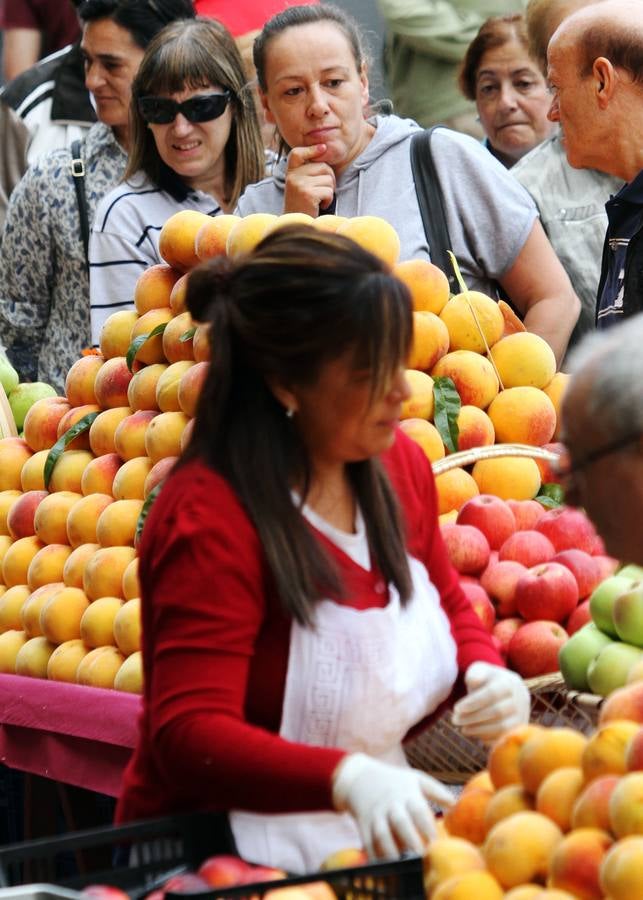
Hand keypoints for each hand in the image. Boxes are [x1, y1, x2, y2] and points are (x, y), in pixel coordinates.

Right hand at [284, 145, 335, 215]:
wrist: (296, 226)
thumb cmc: (302, 206)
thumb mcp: (301, 185)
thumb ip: (308, 171)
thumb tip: (324, 148)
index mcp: (290, 173)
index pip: (297, 153)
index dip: (311, 149)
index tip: (323, 148)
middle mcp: (292, 177)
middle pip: (323, 167)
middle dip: (329, 179)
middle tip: (322, 192)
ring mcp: (299, 184)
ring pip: (328, 179)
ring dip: (329, 192)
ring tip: (318, 200)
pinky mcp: (307, 194)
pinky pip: (329, 191)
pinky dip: (328, 200)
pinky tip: (319, 206)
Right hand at [332, 753, 452, 859]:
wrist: (360, 778)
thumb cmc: (395, 781)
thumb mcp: (415, 778)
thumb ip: (436, 790)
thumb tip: (456, 803)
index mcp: (406, 793)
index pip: (418, 809)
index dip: (427, 826)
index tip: (436, 842)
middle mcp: (391, 805)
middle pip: (400, 822)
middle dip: (410, 839)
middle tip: (422, 856)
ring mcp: (376, 816)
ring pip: (382, 834)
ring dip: (392, 850)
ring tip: (403, 866)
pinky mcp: (364, 826)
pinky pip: (368, 843)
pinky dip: (375, 856)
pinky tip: (385, 868)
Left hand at [451, 661, 529, 742]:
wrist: (504, 689)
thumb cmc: (486, 680)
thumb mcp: (479, 670)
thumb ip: (475, 673)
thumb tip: (473, 681)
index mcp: (510, 682)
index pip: (492, 693)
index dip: (473, 702)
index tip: (456, 708)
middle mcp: (521, 699)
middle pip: (498, 712)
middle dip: (473, 718)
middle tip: (455, 720)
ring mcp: (523, 715)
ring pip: (502, 728)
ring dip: (479, 730)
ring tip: (463, 729)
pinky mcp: (520, 729)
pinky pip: (505, 738)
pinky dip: (488, 738)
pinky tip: (474, 733)